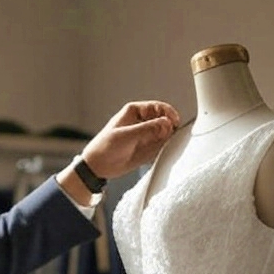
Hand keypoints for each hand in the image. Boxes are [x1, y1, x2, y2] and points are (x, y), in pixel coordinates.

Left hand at [59, 102, 178, 200]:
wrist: (98, 166)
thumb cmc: (105, 147)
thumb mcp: (127, 136)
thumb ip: (148, 129)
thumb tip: (167, 124)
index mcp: (135, 111)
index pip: (158, 107)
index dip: (168, 113)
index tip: (174, 122)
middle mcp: (142, 121)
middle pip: (164, 120)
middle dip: (169, 128)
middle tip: (166, 137)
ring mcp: (146, 134)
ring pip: (165, 133)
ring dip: (167, 139)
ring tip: (158, 146)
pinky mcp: (148, 147)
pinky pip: (162, 145)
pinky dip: (164, 148)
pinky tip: (157, 153)